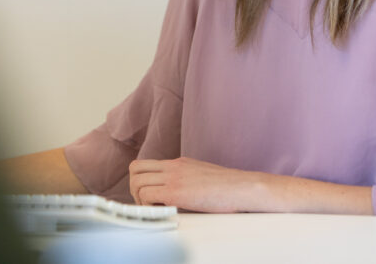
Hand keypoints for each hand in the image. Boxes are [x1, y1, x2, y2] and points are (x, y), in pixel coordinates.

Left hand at [128, 156, 263, 212]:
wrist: (242, 187)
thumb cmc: (227, 187)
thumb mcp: (201, 175)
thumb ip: (186, 179)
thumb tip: (178, 193)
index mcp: (178, 162)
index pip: (145, 164)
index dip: (140, 180)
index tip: (146, 195)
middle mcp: (172, 166)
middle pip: (135, 169)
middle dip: (134, 188)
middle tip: (145, 203)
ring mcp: (173, 177)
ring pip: (137, 182)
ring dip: (139, 199)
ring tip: (154, 210)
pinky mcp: (176, 192)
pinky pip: (147, 195)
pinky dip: (148, 206)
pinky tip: (161, 212)